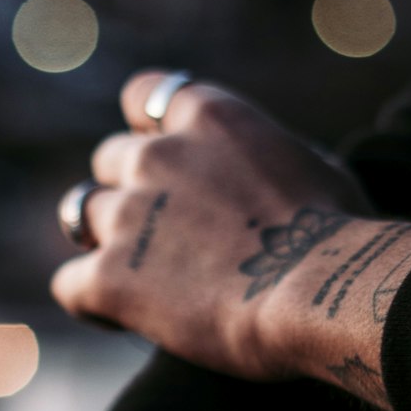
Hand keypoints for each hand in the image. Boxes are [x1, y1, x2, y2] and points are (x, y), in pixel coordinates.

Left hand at [52, 71, 368, 378]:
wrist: (322, 294)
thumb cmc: (341, 239)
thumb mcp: (315, 169)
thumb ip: (267, 160)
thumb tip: (269, 174)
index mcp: (208, 117)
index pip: (144, 93)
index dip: (146, 127)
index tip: (165, 161)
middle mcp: (156, 155)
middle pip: (109, 160)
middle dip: (128, 191)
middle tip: (160, 236)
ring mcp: (126, 214)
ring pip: (78, 215)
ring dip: (101, 241)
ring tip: (137, 277)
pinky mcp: (109, 277)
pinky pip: (68, 285)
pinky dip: (89, 300)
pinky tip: (119, 317)